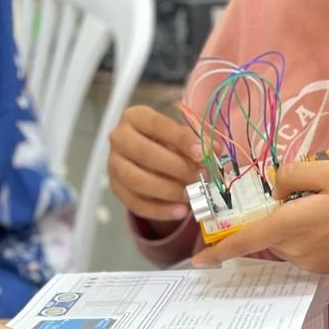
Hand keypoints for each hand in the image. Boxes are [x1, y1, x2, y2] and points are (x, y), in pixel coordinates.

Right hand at [107, 105, 202, 227]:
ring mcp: (114, 164)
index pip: (157, 125)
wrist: (146, 157)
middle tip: (201, 177)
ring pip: (137, 180)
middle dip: (176, 168)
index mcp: (135, 117)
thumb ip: (197, 141)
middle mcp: (119, 138)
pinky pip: (135, 203)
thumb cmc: (166, 141)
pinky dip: (160, 210)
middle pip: (144, 153)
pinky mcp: (116, 188)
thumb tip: (214, 151)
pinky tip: (180, 211)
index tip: (202, 154)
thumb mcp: (181, 135)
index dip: (181, 140)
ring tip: (192, 195)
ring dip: (167, 190)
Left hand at [191, 161, 328, 273]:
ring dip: (294, 216)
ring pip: (287, 235)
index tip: (198, 258)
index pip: (246, 238)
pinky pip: (304, 242)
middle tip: (301, 184)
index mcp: (291, 226)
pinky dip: (308, 226)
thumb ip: (295, 173)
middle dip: (274, 209)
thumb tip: (277, 185)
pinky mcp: (327, 264)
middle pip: (268, 229)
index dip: (219, 249)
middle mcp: (296, 250)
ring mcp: (312, 260)